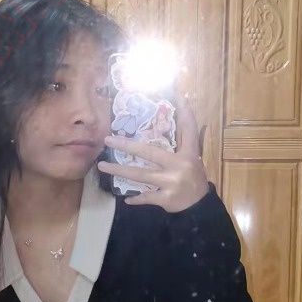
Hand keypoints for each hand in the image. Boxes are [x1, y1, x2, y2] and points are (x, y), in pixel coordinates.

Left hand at [97, 90, 209, 212]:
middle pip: (149, 152)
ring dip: (119, 170)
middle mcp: (179, 166)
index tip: (180, 95)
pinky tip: (126, 198)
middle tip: (108, 140)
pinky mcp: (166, 198)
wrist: (199, 206)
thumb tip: (178, 115)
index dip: (186, 113)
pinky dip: (136, 198)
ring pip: (140, 175)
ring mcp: (171, 183)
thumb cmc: (193, 179)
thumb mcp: (192, 159)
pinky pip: (146, 197)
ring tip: (102, 165)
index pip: (188, 130)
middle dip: (127, 146)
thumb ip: (184, 141)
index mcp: (188, 154)